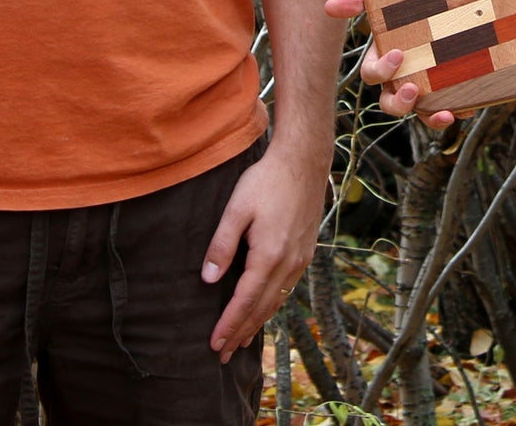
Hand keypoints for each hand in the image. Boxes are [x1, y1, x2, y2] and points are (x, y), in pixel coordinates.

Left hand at [202, 143, 324, 361]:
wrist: (304, 161)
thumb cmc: (266, 181)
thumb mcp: (236, 209)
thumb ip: (222, 245)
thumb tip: (209, 280)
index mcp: (269, 255)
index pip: (245, 301)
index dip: (229, 325)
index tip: (215, 344)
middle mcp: (289, 263)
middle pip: (262, 308)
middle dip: (242, 332)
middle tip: (223, 354)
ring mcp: (301, 259)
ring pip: (277, 300)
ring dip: (258, 322)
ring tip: (241, 339)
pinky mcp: (306, 251)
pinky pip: (288, 288)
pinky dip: (273, 305)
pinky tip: (265, 308)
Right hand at [324, 0, 456, 130]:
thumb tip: (329, 7)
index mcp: (383, 57)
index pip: (372, 75)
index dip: (381, 70)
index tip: (398, 54)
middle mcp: (401, 75)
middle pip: (390, 103)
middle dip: (399, 103)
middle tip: (412, 88)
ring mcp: (425, 84)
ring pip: (420, 112)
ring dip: (429, 117)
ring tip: (444, 113)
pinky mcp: (448, 86)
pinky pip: (449, 106)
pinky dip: (457, 110)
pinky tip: (466, 107)